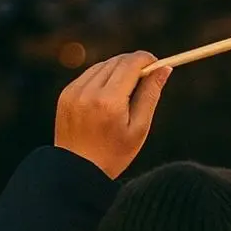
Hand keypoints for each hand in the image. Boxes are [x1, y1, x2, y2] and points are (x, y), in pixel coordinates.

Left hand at [54, 51, 171, 178]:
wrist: (78, 170)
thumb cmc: (115, 153)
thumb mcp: (140, 128)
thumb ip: (151, 95)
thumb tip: (164, 70)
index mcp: (110, 101)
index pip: (130, 64)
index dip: (147, 60)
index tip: (158, 64)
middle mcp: (89, 91)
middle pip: (117, 62)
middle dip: (135, 64)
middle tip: (149, 77)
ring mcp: (74, 90)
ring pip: (102, 66)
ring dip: (119, 71)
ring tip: (129, 91)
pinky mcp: (66, 93)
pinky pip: (89, 76)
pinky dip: (103, 79)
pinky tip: (110, 97)